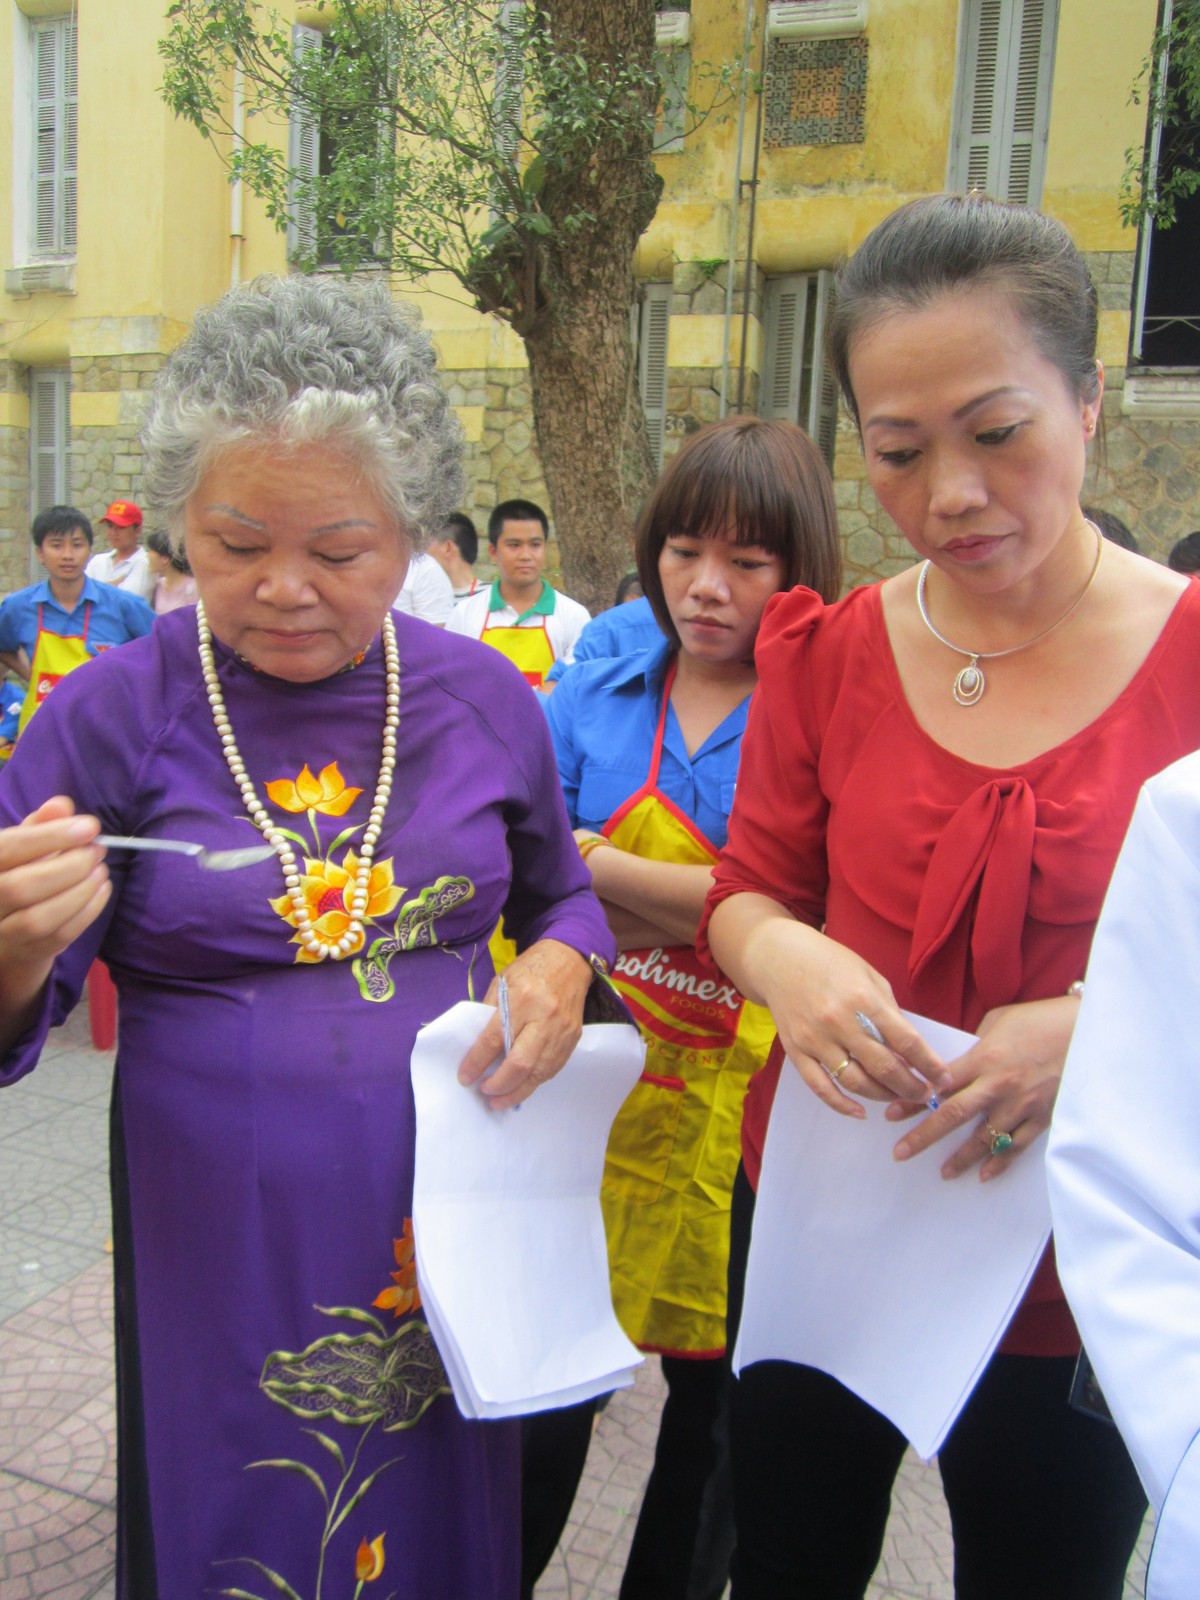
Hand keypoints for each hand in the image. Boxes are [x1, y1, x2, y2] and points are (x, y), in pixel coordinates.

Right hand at [0, 796, 108, 1018]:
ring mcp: (0, 934)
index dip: (49, 836)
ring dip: (80, 891)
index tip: (89, 826)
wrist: (8, 927)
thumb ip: (38, 826)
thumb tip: (62, 806)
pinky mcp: (24, 953)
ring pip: (38, 919)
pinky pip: (59, 937)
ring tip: (101, 870)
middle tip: (97, 850)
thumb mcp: (21, 847)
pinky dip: (87, 911)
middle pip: (19, 888)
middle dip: (68, 867)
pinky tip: (101, 890)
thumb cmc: (16, 874)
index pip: (6, 849)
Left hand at [457, 938, 592, 1109]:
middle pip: (520, 1063)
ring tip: (500, 1100)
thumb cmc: (531, 969)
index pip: (495, 1039)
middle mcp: (544, 1017)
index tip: (465, 1077)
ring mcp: (561, 1030)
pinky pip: (552, 1069)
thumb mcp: (502, 982)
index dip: (477, 1062)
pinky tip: (521, 1086)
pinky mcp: (572, 1038)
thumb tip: (477, 1048)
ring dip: (517, 1092)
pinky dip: (534, 1082)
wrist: (570, 961)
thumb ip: (490, 1013)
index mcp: (521, 999)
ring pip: (539, 1072)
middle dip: (500, 1085)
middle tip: (485, 1092)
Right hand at [747, 917, 949, 1117]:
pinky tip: (861, 1112)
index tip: (943, 1079)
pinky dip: (842, 1105)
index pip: (906, 1041)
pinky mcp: (796, 1051)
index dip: (929, 1065)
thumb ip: (889, 1011)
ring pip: (855, 1082)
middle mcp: (839, 1022)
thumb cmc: (829, 962)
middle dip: (911, 1087)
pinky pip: (820, 1087)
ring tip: (899, 1098)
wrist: (779, 958)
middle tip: (926, 1095)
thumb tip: (909, 1048)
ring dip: (883, 1096)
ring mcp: (815, 1039)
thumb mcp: (869, 975)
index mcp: (863, 999)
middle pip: (884, 1068)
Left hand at [887, 996, 1077, 1179]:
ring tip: (943, 1172)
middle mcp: (999, 1086)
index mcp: (984, 1059)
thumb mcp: (1000, 1021)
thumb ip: (976, 1045)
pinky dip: (1000, 1162)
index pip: (939, 1085)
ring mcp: (1022, 1105)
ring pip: (984, 1139)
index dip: (913, 1102)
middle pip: (953, 1116)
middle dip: (924, 1137)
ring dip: (961, 1158)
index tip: (892, 1116)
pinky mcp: (1044, 1117)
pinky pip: (1017, 1146)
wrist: (1092, 1031)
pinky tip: (985, 1174)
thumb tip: (959, 1062)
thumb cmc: (1043, 1019)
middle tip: (901, 1153)